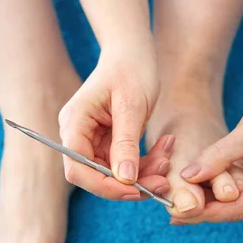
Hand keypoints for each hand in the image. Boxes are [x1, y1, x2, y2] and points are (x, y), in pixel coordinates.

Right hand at [59, 44, 168, 199]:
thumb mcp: (132, 106)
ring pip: (113, 174)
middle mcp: (78, 134)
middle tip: (161, 181)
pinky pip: (124, 164)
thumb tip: (124, 180)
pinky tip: (164, 149)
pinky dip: (146, 163)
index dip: (103, 185)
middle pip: (95, 176)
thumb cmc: (131, 70)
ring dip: (143, 174)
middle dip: (129, 183)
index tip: (135, 189)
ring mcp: (92, 140)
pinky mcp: (107, 143)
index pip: (78, 168)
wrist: (135, 53)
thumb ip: (126, 143)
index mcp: (75, 123)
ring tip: (167, 159)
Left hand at [171, 89, 242, 223]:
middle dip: (204, 208)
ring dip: (208, 200)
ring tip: (174, 204)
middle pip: (235, 210)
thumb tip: (186, 177)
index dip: (205, 212)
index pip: (238, 208)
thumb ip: (217, 157)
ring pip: (235, 204)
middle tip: (170, 211)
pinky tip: (192, 191)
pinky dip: (217, 190)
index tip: (176, 213)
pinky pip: (239, 194)